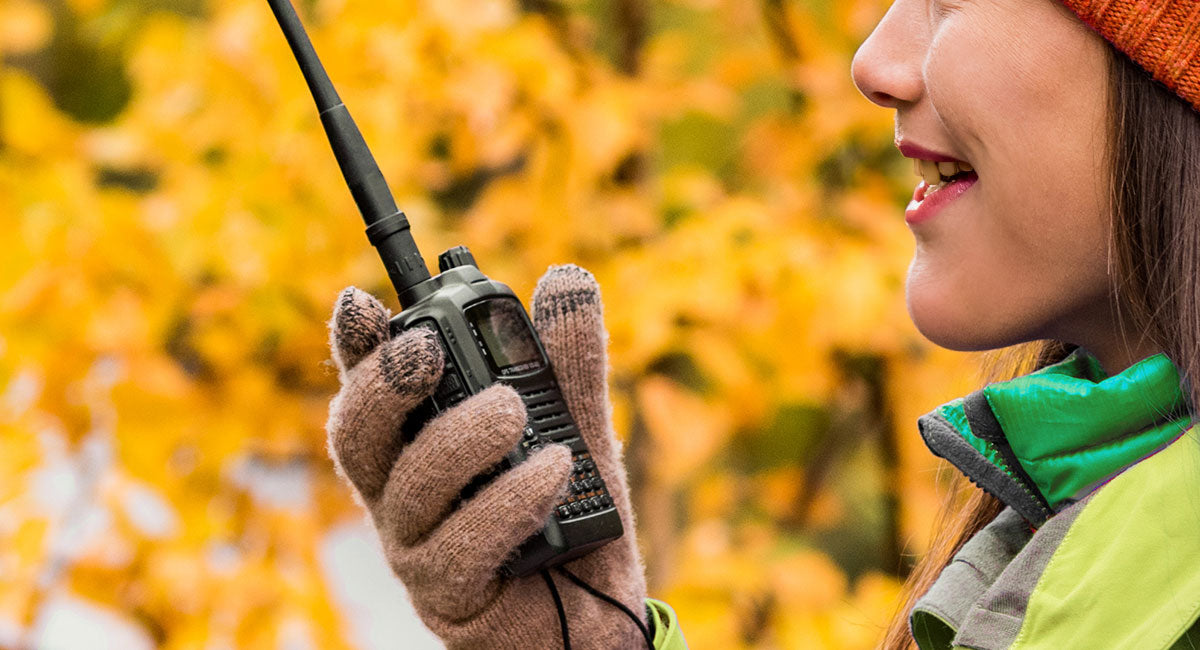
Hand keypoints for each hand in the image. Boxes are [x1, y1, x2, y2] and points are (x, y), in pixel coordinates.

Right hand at [325, 265, 648, 648]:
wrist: (596, 611)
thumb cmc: (567, 512)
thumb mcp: (577, 423)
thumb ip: (568, 359)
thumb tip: (567, 277)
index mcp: (419, 438)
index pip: (370, 385)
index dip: (355, 344)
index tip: (361, 300)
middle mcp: (401, 490)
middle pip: (356, 433)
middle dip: (383, 384)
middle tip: (428, 349)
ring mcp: (417, 544)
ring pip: (409, 485)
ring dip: (462, 438)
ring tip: (517, 413)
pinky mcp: (449, 591)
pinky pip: (461, 544)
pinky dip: (507, 501)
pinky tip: (552, 473)